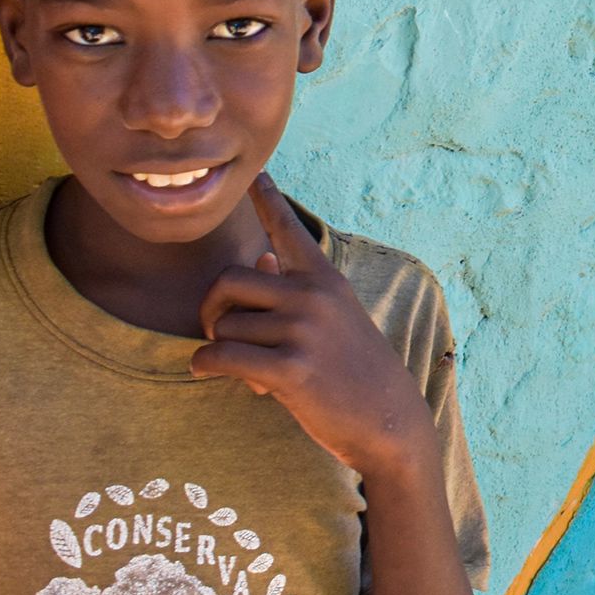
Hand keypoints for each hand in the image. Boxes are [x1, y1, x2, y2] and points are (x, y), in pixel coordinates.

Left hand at [191, 175, 441, 480]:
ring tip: (244, 369)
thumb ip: (294, 288)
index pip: (289, 229)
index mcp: (325, 279)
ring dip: (220, 348)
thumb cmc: (354, 370)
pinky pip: (223, 356)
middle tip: (216, 330)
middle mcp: (314, 296)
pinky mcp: (291, 370)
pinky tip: (208, 372)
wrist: (388, 422)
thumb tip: (259, 259)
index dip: (268, 199)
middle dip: (211, 307)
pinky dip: (206, 365)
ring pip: (225, 326)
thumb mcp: (335, 319)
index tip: (254, 173)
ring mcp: (304, 331)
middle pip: (228, 280)